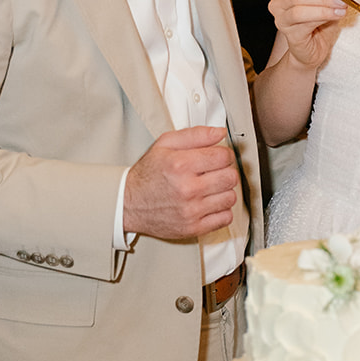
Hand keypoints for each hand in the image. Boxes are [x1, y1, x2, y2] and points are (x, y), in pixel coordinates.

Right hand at [123, 126, 238, 240]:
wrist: (128, 204)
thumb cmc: (147, 174)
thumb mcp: (165, 144)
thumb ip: (195, 135)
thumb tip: (219, 132)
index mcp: (181, 165)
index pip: (224, 156)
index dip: (224, 154)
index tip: (217, 157)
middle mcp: (188, 189)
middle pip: (231, 177)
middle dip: (225, 171)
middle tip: (214, 172)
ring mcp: (192, 211)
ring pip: (231, 198)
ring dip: (223, 191)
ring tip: (210, 188)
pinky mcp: (193, 228)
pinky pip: (225, 218)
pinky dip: (221, 211)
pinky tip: (209, 204)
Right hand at [268, 0, 348, 70]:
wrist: (314, 48)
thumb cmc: (318, 21)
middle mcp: (279, 3)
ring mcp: (282, 20)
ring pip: (299, 9)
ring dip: (323, 7)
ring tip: (341, 8)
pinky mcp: (290, 35)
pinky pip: (304, 24)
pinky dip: (322, 18)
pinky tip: (335, 16)